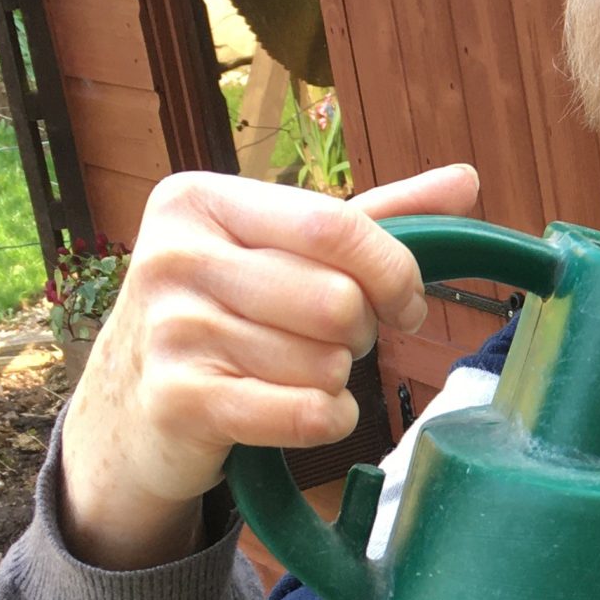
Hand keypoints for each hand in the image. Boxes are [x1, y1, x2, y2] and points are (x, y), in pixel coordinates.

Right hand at [57, 164, 480, 568]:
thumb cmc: (229, 311)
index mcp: (200, 199)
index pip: (336, 227)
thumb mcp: (284, 249)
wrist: (132, 403)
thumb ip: (374, 216)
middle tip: (332, 341)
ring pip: (325, 364)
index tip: (406, 303)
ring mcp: (170, 330)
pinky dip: (326, 420)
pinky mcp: (178, 401)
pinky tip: (300, 411)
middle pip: (338, 302)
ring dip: (335, 379)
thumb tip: (467, 179)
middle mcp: (174, 256)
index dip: (395, 272)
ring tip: (293, 372)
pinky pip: (306, 415)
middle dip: (361, 333)